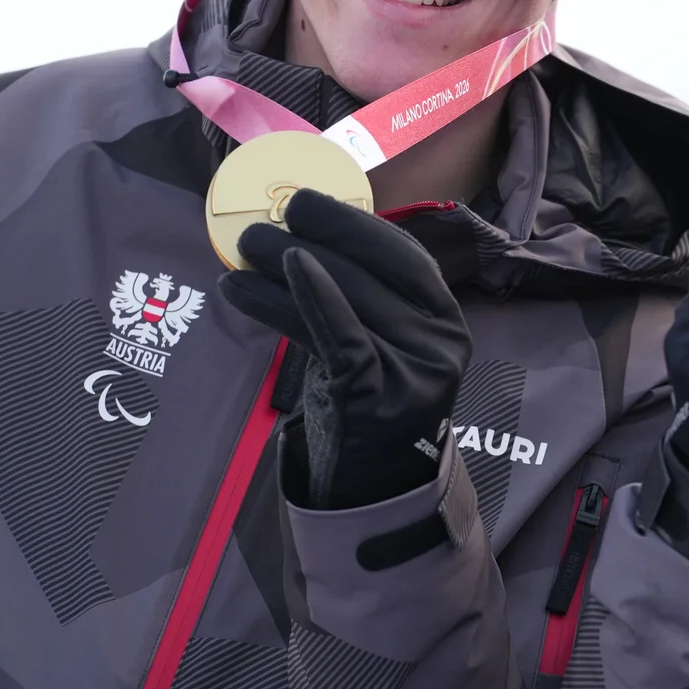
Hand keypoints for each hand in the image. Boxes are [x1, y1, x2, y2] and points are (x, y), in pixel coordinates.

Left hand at [220, 187, 471, 508]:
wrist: (375, 486)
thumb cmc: (367, 401)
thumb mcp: (381, 343)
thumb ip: (363, 296)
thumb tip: (302, 230)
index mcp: (446, 318)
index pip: (401, 254)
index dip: (352, 223)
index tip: (304, 202)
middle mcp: (442, 343)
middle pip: (368, 273)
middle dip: (308, 238)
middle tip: (256, 227)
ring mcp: (416, 374)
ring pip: (345, 299)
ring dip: (281, 269)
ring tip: (241, 253)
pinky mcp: (379, 401)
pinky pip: (337, 338)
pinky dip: (303, 301)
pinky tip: (252, 286)